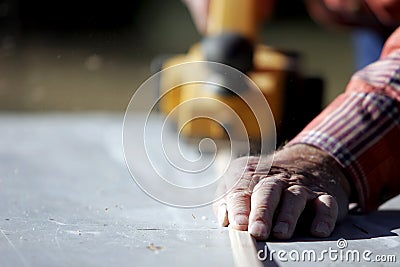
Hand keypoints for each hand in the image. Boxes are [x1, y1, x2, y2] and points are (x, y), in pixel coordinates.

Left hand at [213, 144, 350, 239]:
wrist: (306, 161)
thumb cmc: (264, 181)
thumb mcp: (240, 182)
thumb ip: (227, 200)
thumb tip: (225, 218)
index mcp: (250, 176)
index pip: (241, 190)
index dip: (238, 207)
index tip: (237, 224)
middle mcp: (276, 180)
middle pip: (267, 192)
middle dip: (261, 212)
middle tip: (257, 232)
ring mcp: (301, 187)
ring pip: (294, 198)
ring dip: (288, 216)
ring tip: (281, 233)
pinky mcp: (324, 196)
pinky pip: (326, 205)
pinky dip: (324, 217)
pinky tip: (318, 230)